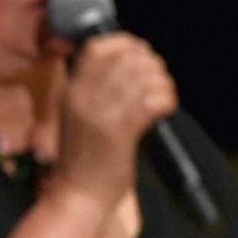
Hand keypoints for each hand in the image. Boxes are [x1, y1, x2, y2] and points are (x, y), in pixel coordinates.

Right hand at [48, 33, 177, 213]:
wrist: (76, 195)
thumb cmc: (83, 159)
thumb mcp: (80, 115)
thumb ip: (97, 89)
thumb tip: (132, 63)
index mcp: (72, 91)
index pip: (98, 47)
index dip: (126, 43)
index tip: (142, 54)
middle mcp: (84, 97)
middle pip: (125, 58)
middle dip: (151, 64)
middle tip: (158, 81)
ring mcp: (100, 113)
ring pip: (142, 76)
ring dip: (162, 83)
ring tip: (162, 97)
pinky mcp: (119, 131)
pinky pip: (151, 100)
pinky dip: (165, 101)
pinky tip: (163, 112)